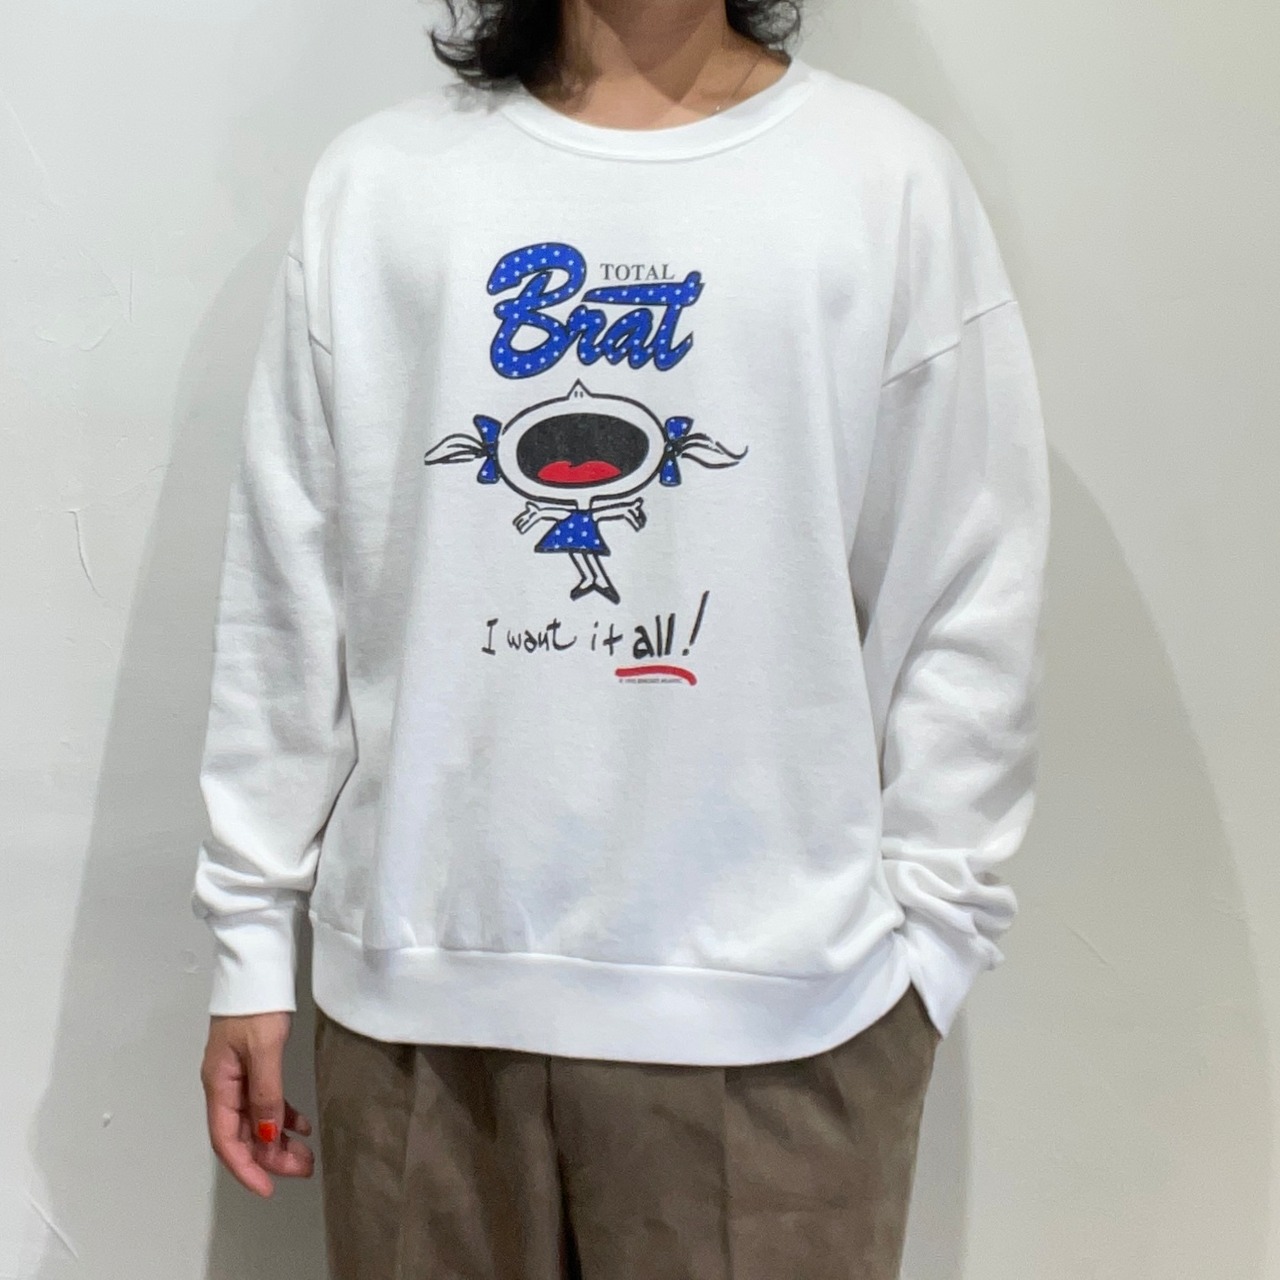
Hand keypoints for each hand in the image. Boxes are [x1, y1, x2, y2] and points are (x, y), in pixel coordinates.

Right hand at [200, 1011, 314, 1197]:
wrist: (257, 969)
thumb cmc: (257, 1007)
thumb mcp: (264, 1050)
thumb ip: (266, 1094)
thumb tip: (268, 1137)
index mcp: (219, 1085)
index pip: (226, 1139)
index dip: (246, 1168)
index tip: (268, 1189)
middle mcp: (224, 1086)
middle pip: (243, 1134)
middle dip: (270, 1157)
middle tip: (303, 1169)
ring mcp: (239, 1076)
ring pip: (257, 1120)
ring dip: (280, 1140)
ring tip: (308, 1156)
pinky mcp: (254, 1065)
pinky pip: (267, 1101)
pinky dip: (284, 1115)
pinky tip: (304, 1125)